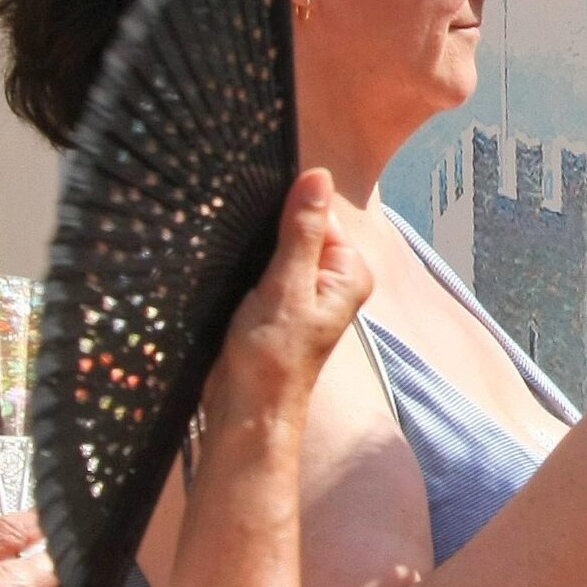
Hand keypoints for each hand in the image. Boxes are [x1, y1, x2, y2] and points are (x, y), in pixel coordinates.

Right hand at [209, 169, 373, 416]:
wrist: (246, 409)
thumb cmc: (273, 358)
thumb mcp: (287, 285)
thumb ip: (302, 230)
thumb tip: (318, 178)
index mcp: (349, 271)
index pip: (320, 214)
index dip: (288, 213)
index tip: (263, 226)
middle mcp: (332, 280)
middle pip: (297, 230)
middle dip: (269, 237)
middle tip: (253, 266)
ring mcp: (304, 292)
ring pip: (275, 250)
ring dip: (256, 255)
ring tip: (245, 281)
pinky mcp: (276, 304)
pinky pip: (263, 270)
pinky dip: (247, 271)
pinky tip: (236, 284)